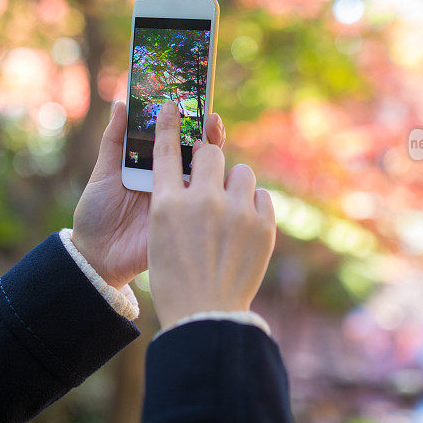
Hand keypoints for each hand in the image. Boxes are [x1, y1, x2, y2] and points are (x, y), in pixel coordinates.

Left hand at [72, 102, 225, 288]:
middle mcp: (172, 179)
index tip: (188, 99)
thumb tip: (122, 103)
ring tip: (209, 133)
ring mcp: (183, 199)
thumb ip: (114, 141)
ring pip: (208, 171)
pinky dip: (214, 185)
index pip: (174, 137)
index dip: (184, 119)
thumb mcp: (103, 174)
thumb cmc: (97, 213)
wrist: (97, 256)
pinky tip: (212, 171)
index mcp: (153, 165)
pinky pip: (207, 201)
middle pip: (198, 149)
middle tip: (208, 115)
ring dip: (214, 151)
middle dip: (207, 129)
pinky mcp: (187, 220)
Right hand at [148, 102, 275, 329]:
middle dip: (209, 156)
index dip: (168, 125)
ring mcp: (236, 212)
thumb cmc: (175, 280)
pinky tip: (246, 224)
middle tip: (209, 170)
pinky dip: (254, 206)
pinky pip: (263, 196)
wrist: (206, 315)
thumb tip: (193, 181)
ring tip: (230, 207)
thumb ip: (174, 203)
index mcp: (167, 204)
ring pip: (241, 172)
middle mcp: (201, 201)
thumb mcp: (159, 237)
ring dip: (234, 184)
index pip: (165, 151)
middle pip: (210, 153)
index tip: (173, 106)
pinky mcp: (263, 226)